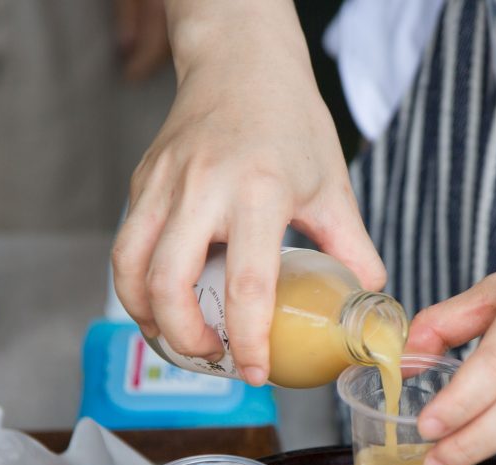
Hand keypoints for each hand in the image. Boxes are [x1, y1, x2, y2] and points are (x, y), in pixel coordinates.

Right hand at [111, 1, 383, 385]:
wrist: (240, 60)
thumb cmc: (290, 121)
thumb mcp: (332, 185)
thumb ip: (352, 249)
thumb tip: (368, 303)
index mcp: (258, 193)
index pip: (245, 287)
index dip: (248, 342)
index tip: (257, 373)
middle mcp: (201, 189)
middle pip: (168, 287)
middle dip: (185, 340)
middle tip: (213, 358)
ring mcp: (163, 185)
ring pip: (130, 269)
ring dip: (147, 318)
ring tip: (179, 339)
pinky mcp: (142, 182)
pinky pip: (127, 247)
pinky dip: (137, 287)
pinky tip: (164, 302)